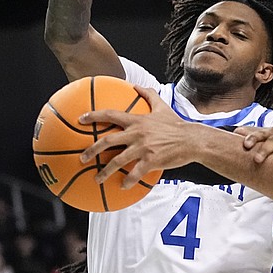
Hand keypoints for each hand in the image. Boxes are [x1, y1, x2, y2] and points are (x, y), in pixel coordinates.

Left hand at [78, 86, 195, 186]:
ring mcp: (143, 148)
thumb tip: (136, 85)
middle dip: (92, 150)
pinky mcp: (151, 161)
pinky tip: (123, 186)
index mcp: (137, 121)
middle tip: (82, 158)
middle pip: (107, 141)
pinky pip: (135, 173)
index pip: (111, 115)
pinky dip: (127, 181)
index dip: (94, 116)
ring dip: (105, 171)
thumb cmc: (176, 124)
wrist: (191, 140)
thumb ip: (148, 95)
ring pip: (117, 161)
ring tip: (97, 178)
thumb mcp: (162, 106)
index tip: (80, 119)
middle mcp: (137, 134)